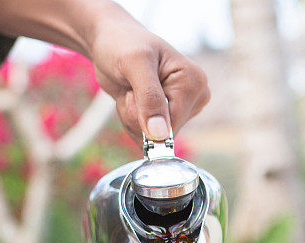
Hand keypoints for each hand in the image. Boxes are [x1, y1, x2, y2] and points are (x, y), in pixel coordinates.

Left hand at [89, 12, 209, 141]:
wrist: (109, 42)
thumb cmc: (123, 44)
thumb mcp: (134, 64)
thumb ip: (149, 98)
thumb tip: (161, 135)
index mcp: (195, 82)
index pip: (172, 125)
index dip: (144, 117)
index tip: (133, 91)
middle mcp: (194, 97)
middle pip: (162, 135)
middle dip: (136, 117)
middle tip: (130, 89)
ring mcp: (180, 108)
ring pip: (152, 138)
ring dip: (131, 118)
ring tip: (130, 91)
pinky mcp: (166, 116)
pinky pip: (146, 137)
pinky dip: (130, 121)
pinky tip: (131, 99)